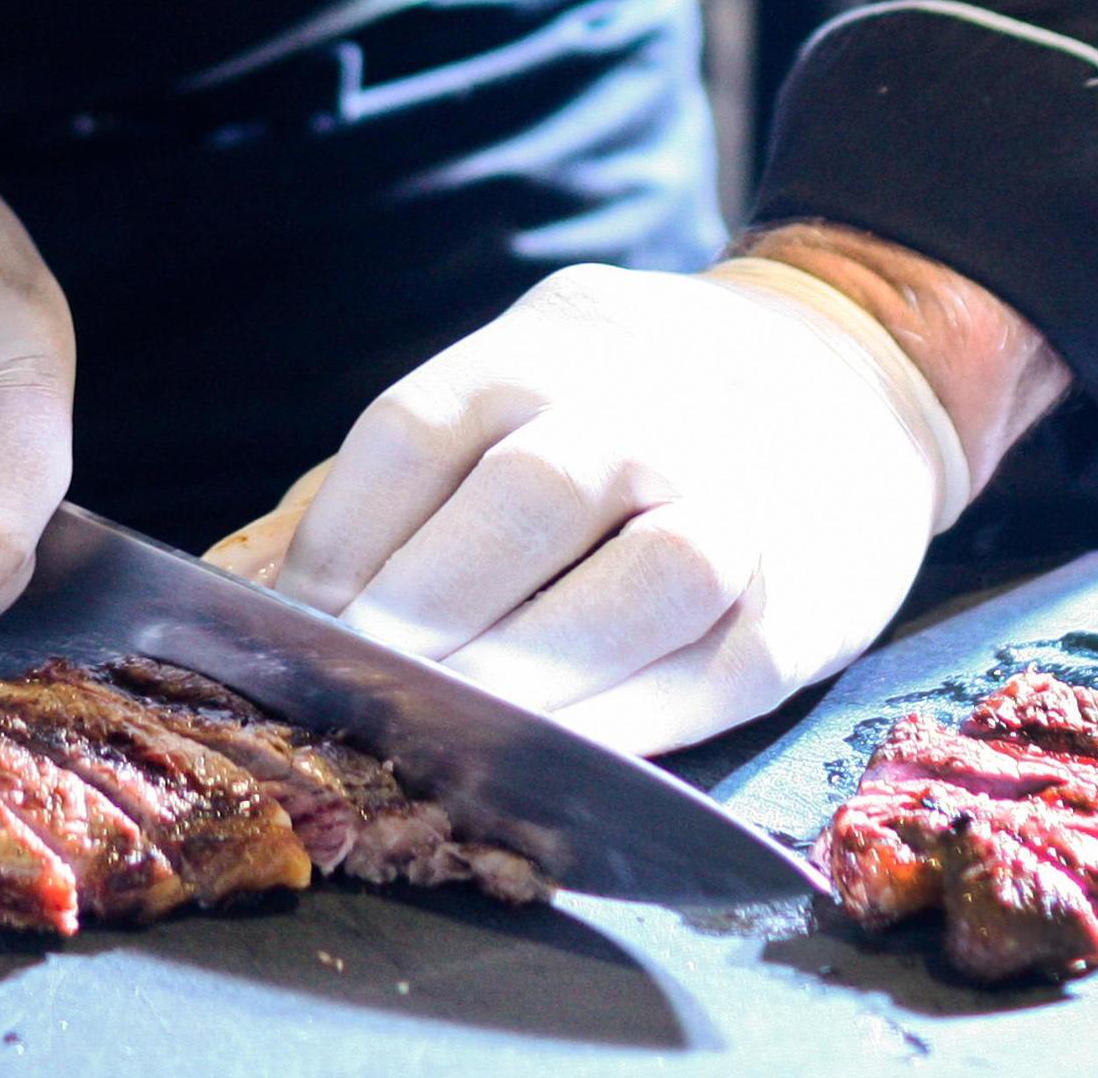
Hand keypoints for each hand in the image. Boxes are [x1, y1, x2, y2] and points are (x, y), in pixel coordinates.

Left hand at [234, 234, 1064, 753]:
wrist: (851, 371)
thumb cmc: (633, 398)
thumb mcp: (520, 377)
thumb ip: (390, 481)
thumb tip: (245, 582)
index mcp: (552, 342)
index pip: (422, 427)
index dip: (344, 533)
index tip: (292, 618)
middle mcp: (652, 405)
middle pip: (526, 501)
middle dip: (426, 611)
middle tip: (355, 689)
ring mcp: (745, 497)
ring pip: (644, 580)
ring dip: (531, 673)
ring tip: (445, 731)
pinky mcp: (812, 596)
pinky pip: (721, 667)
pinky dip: (635, 722)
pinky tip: (557, 756)